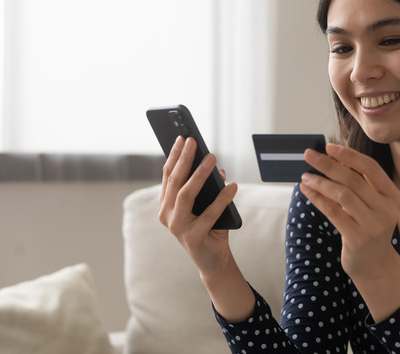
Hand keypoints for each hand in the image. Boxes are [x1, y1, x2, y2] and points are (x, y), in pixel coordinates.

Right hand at [158, 136, 238, 277]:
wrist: (214, 260)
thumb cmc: (210, 228)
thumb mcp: (207, 204)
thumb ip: (207, 187)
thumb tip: (216, 167)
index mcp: (166, 205)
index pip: (168, 176)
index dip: (174, 156)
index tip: (182, 138)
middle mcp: (167, 215)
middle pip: (175, 182)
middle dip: (184, 159)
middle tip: (193, 141)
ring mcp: (178, 228)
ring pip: (185, 195)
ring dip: (199, 174)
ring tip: (212, 159)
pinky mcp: (193, 238)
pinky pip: (209, 214)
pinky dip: (222, 199)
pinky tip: (233, 186)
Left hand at [299, 143, 399, 282]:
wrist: (375, 264)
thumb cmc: (368, 228)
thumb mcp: (372, 205)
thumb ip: (359, 186)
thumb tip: (329, 160)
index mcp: (392, 195)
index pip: (371, 168)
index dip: (349, 155)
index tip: (329, 147)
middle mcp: (387, 209)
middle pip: (354, 179)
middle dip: (328, 164)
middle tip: (309, 155)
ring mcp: (374, 225)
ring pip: (343, 195)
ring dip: (320, 182)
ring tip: (305, 176)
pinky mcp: (359, 239)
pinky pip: (334, 213)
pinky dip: (318, 199)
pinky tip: (307, 191)